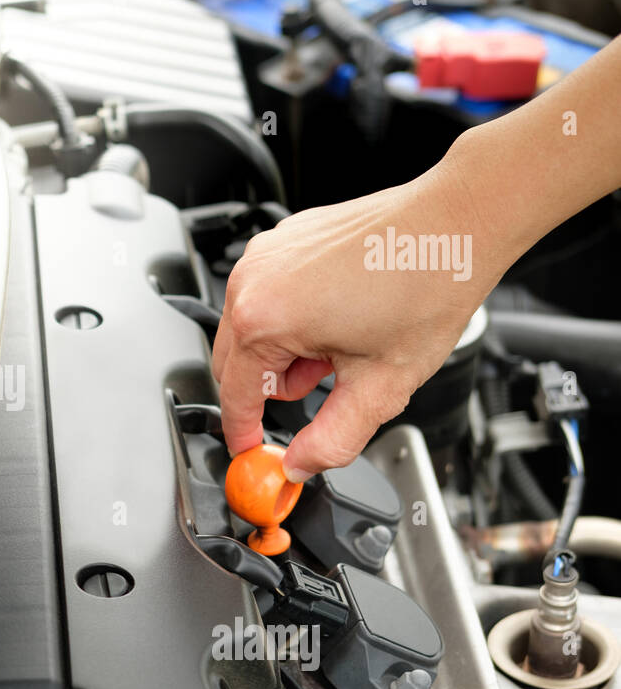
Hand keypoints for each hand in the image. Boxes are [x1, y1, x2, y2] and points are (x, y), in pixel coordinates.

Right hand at [212, 157, 504, 480]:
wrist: (456, 223)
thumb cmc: (425, 286)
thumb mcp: (380, 387)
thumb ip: (331, 440)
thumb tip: (300, 465)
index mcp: (263, 319)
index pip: (234, 395)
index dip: (245, 432)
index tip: (253, 450)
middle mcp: (252, 281)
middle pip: (232, 363)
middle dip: (271, 388)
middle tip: (324, 389)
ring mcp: (265, 255)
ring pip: (249, 329)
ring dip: (284, 352)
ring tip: (341, 346)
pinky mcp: (283, 241)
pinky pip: (265, 296)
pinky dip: (290, 317)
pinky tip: (337, 317)